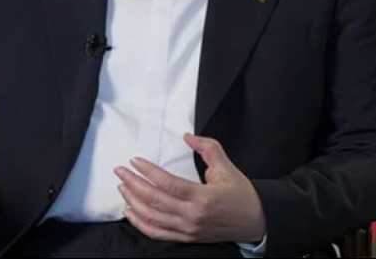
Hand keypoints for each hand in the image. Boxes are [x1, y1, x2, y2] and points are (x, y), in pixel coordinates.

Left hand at [114, 134, 265, 243]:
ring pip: (152, 217)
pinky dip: (140, 223)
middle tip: (120, 170)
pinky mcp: (186, 238)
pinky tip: (130, 210)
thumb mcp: (227, 167)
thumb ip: (208, 148)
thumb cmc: (241, 194)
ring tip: (123, 186)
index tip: (134, 161)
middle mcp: (192, 216)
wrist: (255, 223)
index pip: (168, 184)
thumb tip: (187, 136)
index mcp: (203, 197)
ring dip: (133, 201)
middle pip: (155, 200)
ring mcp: (187, 229)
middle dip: (133, 184)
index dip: (148, 172)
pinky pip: (157, 233)